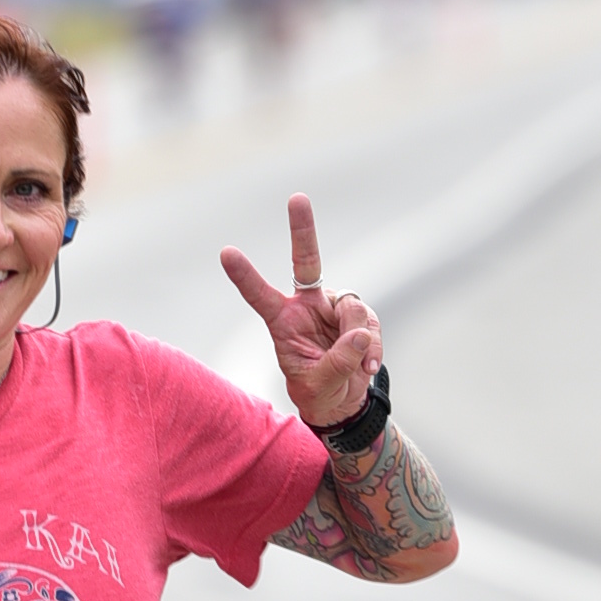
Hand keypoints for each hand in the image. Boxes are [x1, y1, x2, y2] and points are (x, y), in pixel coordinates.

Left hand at [221, 194, 381, 431]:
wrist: (342, 401)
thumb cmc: (318, 391)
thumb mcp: (319, 384)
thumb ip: (337, 362)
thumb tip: (360, 334)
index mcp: (282, 321)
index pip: (260, 295)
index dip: (245, 276)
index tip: (226, 253)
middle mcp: (307, 306)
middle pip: (307, 261)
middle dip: (303, 229)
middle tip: (296, 198)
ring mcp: (334, 307)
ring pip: (352, 307)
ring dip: (359, 338)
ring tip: (357, 366)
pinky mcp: (360, 316)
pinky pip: (370, 323)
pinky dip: (373, 346)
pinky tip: (368, 365)